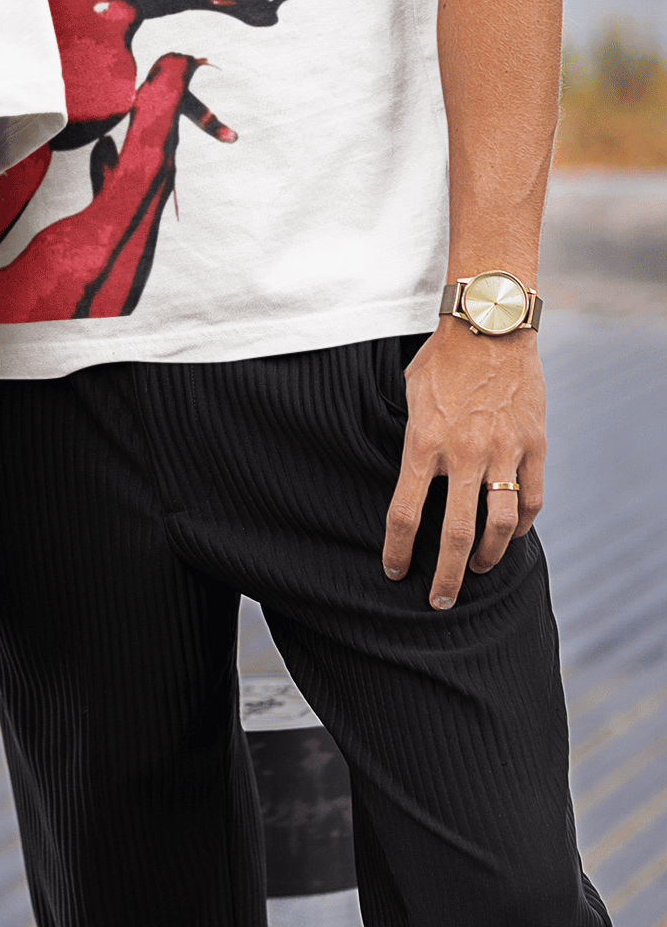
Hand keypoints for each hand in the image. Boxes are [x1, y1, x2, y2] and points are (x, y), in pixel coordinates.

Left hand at [382, 317, 545, 607]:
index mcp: (422, 443)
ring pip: (499, 525)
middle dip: (444, 575)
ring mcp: (502, 452)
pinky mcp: (533, 446)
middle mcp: (462, 455)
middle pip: (452, 534)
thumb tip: (408, 469)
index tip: (393, 570)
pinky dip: (521, 523)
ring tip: (477, 568)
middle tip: (438, 600)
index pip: (404, 513)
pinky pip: (530, 499)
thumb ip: (411, 435)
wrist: (489, 326)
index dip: (396, 549)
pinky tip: (511, 533)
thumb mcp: (410, 394)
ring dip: (487, 555)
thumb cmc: (442, 358)